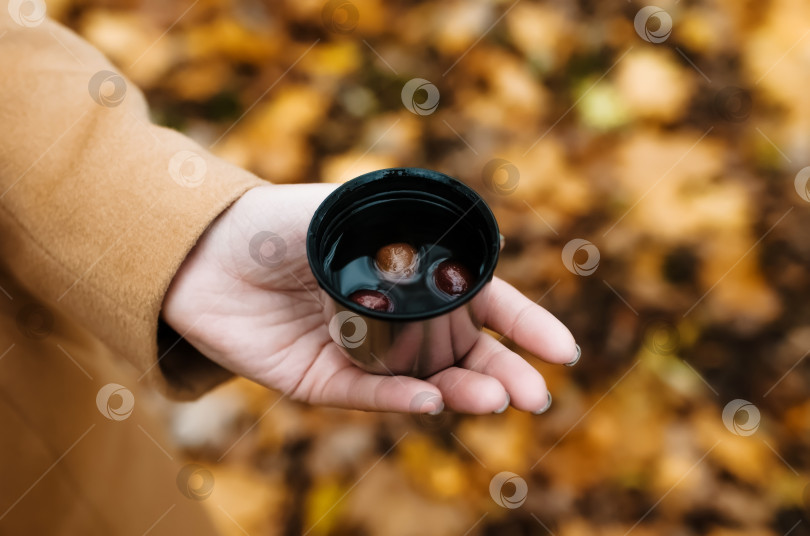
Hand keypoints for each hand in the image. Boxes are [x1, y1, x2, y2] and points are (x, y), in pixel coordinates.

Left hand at [162, 184, 578, 413]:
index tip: (562, 350)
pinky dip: (403, 398)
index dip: (523, 325)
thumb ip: (395, 224)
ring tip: (496, 399)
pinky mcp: (320, 380)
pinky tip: (433, 399)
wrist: (198, 253)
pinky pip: (369, 394)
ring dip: (463, 391)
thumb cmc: (273, 221)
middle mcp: (392, 320)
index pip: (479, 303)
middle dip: (505, 373)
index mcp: (407, 277)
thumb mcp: (343, 209)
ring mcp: (360, 353)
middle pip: (463, 353)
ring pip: (425, 381)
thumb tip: (458, 247)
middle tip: (536, 395)